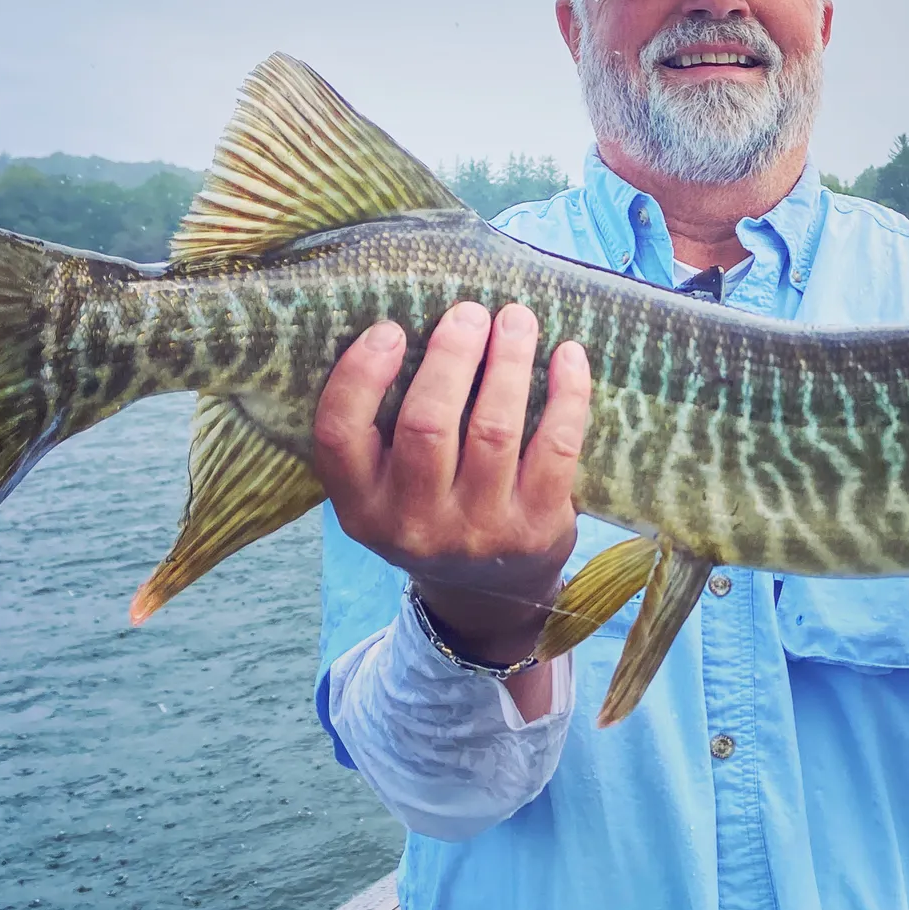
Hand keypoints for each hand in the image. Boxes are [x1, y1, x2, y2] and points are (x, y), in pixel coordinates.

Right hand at [313, 302, 592, 709]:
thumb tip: (417, 325)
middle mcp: (414, 524)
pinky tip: (568, 354)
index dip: (361, 375)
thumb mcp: (387, 490)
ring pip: (493, 428)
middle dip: (451, 356)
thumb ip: (384, 429)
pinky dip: (566, 393)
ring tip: (516, 319)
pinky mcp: (538, 527)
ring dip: (508, 361)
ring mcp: (479, 530)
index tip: (391, 329)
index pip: (340, 436)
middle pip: (427, 425)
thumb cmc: (433, 512)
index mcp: (362, 507)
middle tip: (469, 313)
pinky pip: (555, 446)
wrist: (490, 596)